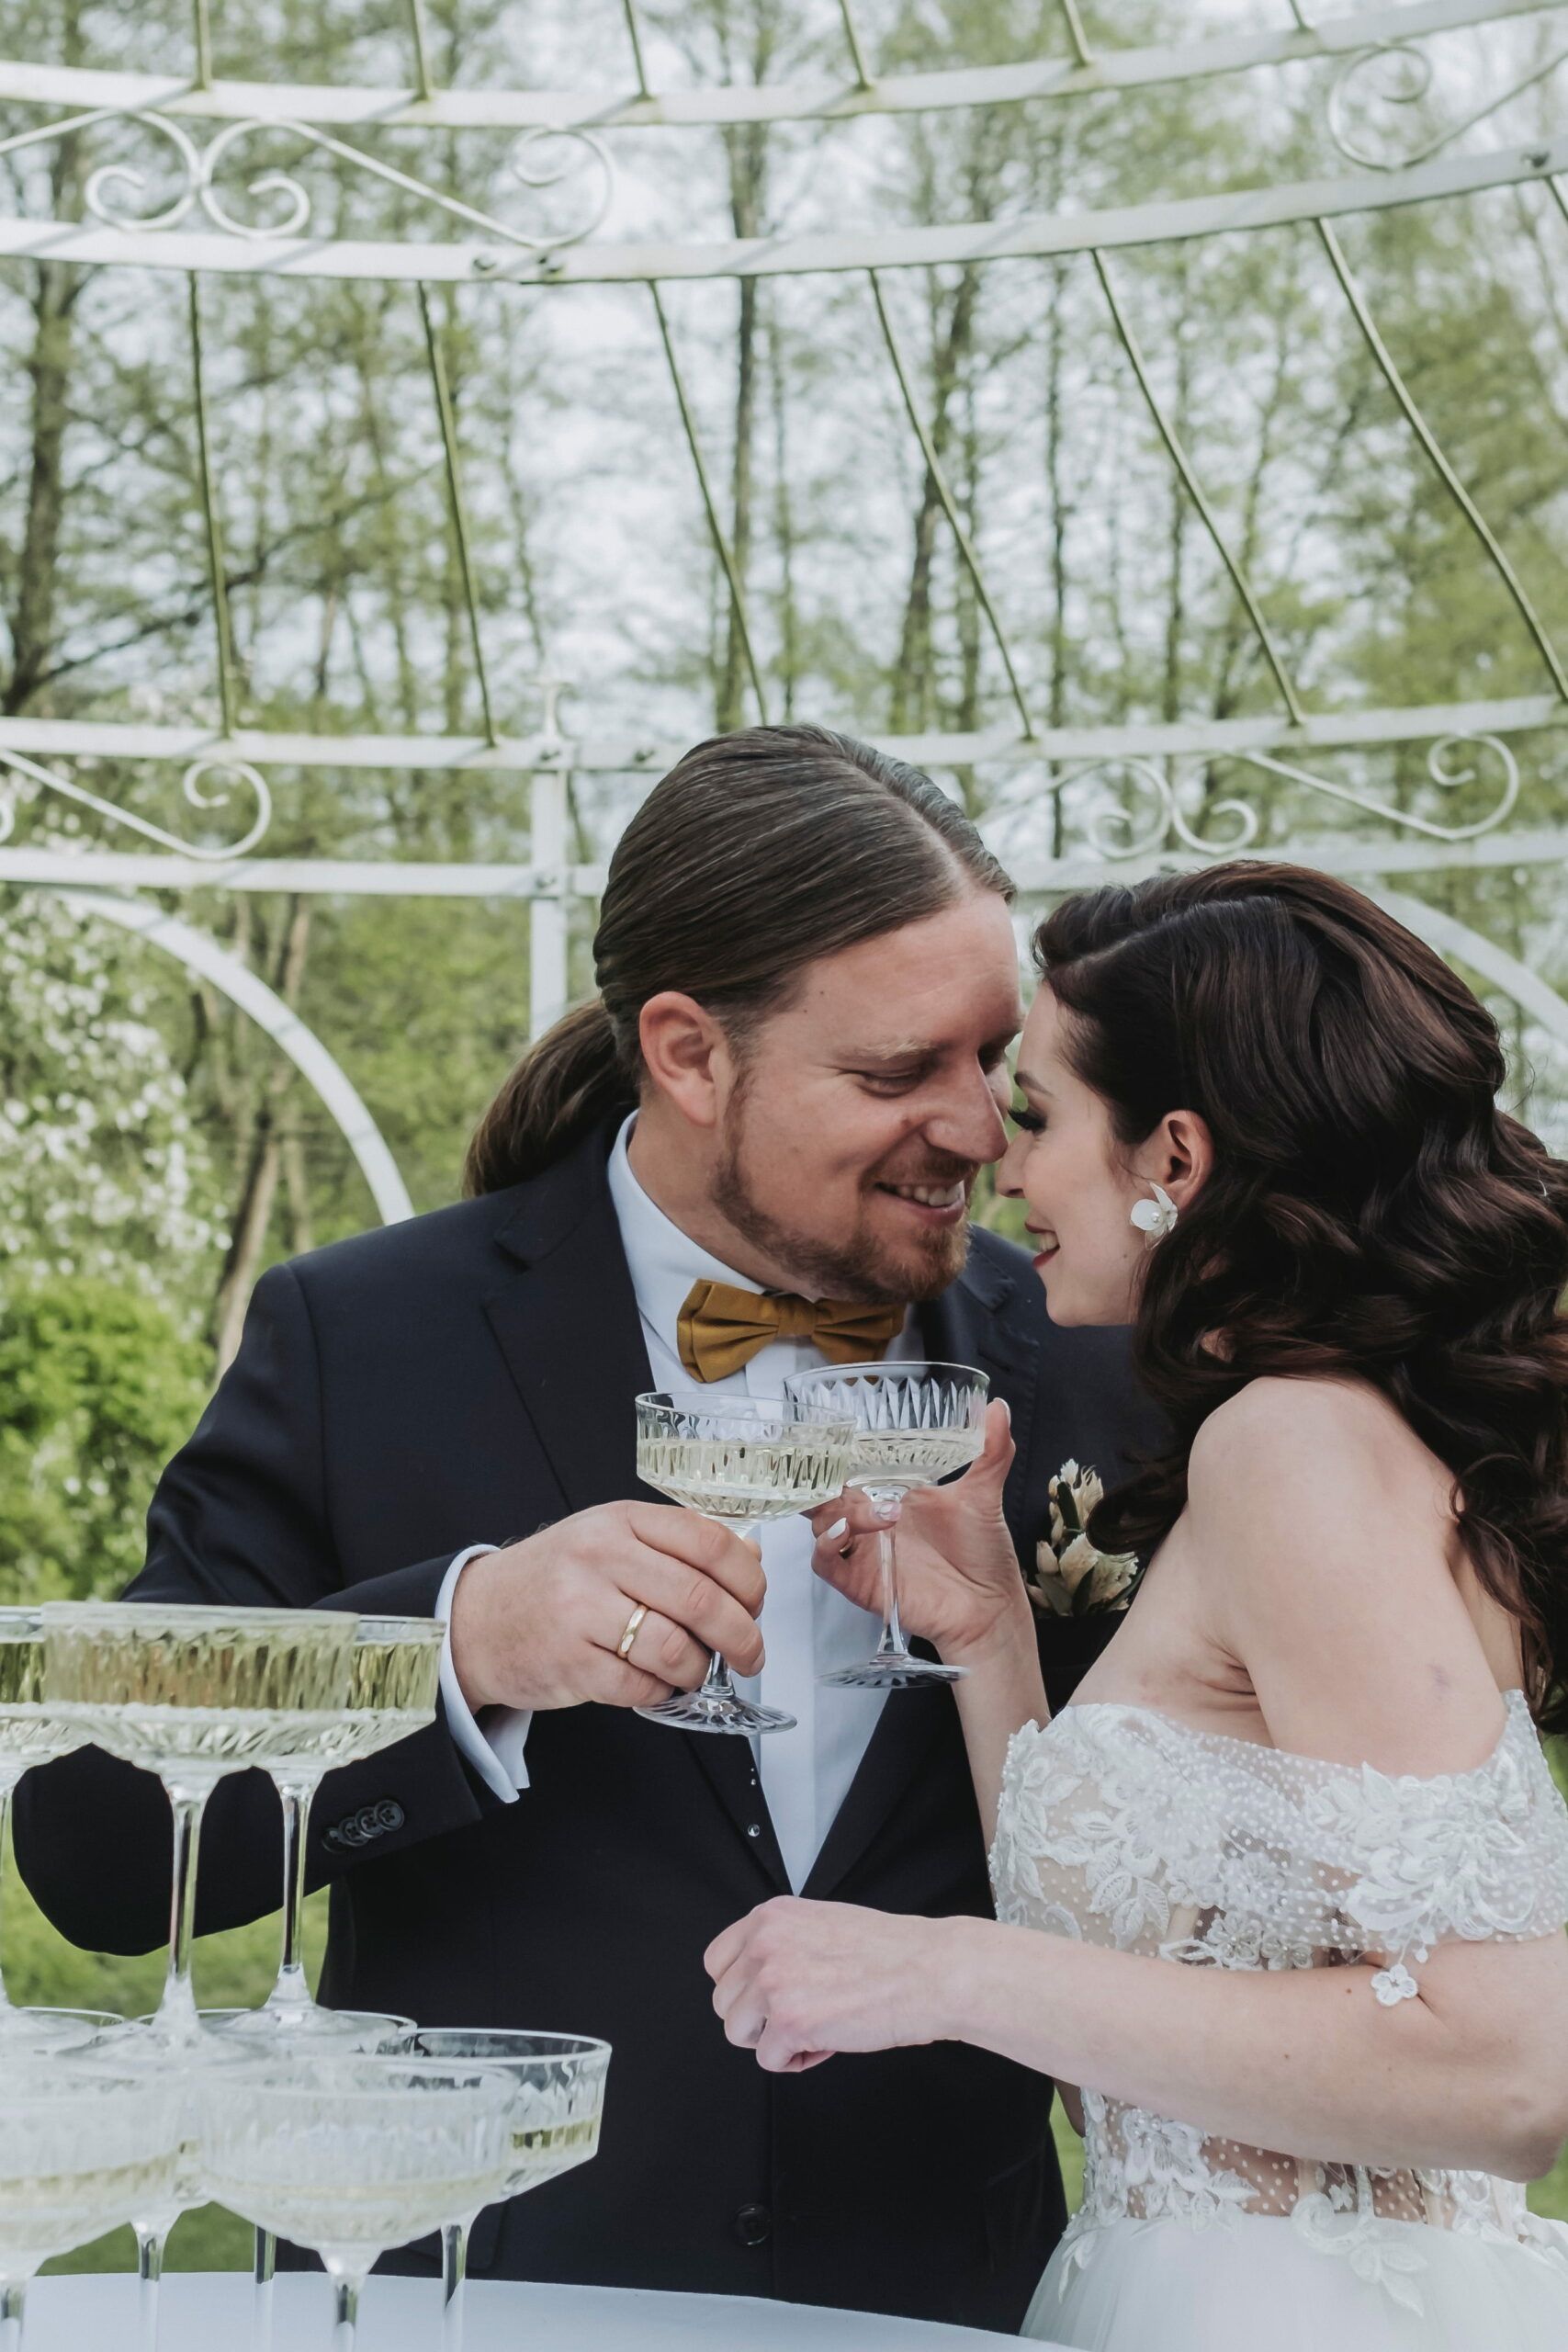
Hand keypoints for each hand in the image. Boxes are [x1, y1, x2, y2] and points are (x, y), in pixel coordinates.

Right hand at [449, 1502, 764, 1713]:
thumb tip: (749, 1557)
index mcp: (620, 1520)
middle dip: (742, 1635)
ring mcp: (581, 1610)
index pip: (708, 1540)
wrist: (476, 1618)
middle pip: (700, 1598)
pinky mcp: (570, 1662)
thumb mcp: (612, 1540)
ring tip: (697, 1672)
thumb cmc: (554, 1579)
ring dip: (700, 1670)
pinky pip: (640, 1685)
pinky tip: (655, 1683)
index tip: (757, 1602)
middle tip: (750, 1654)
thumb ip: (677, 1545)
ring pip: (676, 1647)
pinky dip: (660, 1691)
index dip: (748, 1578)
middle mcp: (600, 1557)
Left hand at [705, 1895, 962, 2073]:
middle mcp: (764, 1944)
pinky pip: (769, 2060)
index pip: (716, 1961)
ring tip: (815, 2027)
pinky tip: (829, 2041)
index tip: (766, 1998)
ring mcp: (773, 1982)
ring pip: (738, 2032)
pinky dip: (796, 2061)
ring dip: (774, 2040)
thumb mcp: (820, 1923)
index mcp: (770, 1917)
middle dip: (758, 2018)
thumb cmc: (889, 1951)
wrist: (929, 1971)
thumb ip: (781, 1943)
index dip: (741, 1989)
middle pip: (724, 2002)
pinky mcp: (790, 2021)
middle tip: (800, 2015)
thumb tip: (755, 1978)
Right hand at [807, 1399, 1028, 1663]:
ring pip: (820, 1521)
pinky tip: (849, 1531)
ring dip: (839, 1510)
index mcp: (889, 1494)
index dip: (832, 1452)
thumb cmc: (983, 1553)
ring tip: (884, 1513)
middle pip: (823, 1492)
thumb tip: (998, 1407)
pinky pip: (824, 1560)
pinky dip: (828, 1542)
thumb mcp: (984, 1494)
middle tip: (840, 1470)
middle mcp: (869, 1521)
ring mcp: (862, 1551)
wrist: (989, 1606)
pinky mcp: (859, 1581)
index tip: (831, 1433)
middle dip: (821, 1478)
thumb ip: (991, 1450)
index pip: (847, 1468)